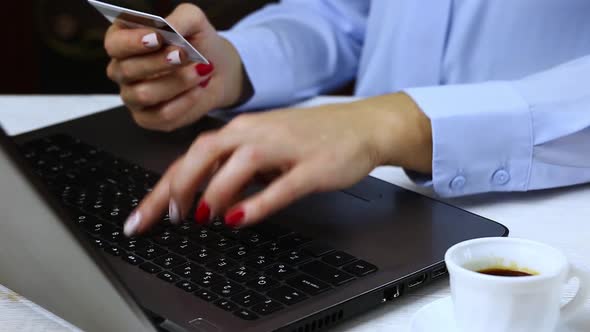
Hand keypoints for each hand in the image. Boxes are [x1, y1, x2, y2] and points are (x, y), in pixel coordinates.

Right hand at [104, 4, 243, 131]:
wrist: (217, 70)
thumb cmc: (197, 42)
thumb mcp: (192, 21)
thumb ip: (179, 19)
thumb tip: (168, 29)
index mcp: (124, 41)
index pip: (115, 44)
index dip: (133, 42)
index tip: (157, 37)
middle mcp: (122, 69)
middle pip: (128, 70)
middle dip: (159, 62)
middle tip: (184, 54)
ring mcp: (132, 96)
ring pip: (144, 94)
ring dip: (176, 82)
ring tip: (199, 71)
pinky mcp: (148, 118)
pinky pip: (161, 115)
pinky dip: (184, 102)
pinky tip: (198, 90)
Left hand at [123, 93, 431, 235]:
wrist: (360, 126)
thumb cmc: (309, 138)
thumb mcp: (264, 149)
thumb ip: (232, 169)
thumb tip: (199, 197)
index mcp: (242, 130)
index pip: (191, 157)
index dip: (163, 188)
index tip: (142, 217)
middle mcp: (257, 133)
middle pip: (204, 153)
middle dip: (178, 186)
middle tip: (168, 217)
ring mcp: (285, 148)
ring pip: (239, 164)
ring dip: (214, 192)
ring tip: (200, 216)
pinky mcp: (311, 167)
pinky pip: (281, 186)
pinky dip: (257, 203)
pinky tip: (240, 220)